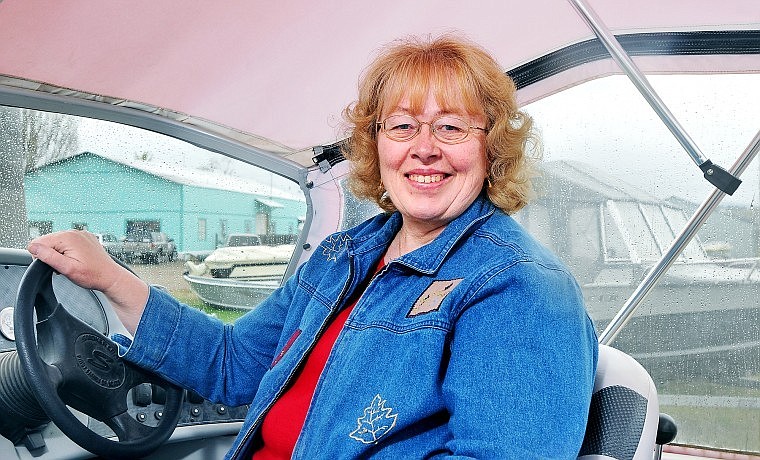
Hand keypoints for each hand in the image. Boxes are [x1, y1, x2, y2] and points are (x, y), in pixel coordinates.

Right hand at [28, 230, 148, 333]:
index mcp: (68, 237)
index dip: (41, 256)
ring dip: (59, 253)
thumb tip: (33, 247)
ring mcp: (80, 234)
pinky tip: (76, 259)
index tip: (53, 265)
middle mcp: (74, 232)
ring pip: (56, 242)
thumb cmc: (92, 275)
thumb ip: (48, 256)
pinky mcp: (84, 238)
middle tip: (63, 266)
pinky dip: (67, 251)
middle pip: (47, 241)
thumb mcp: (67, 269)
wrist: (110, 276)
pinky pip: (67, 242)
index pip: (38, 242)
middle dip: (50, 254)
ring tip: (71, 263)